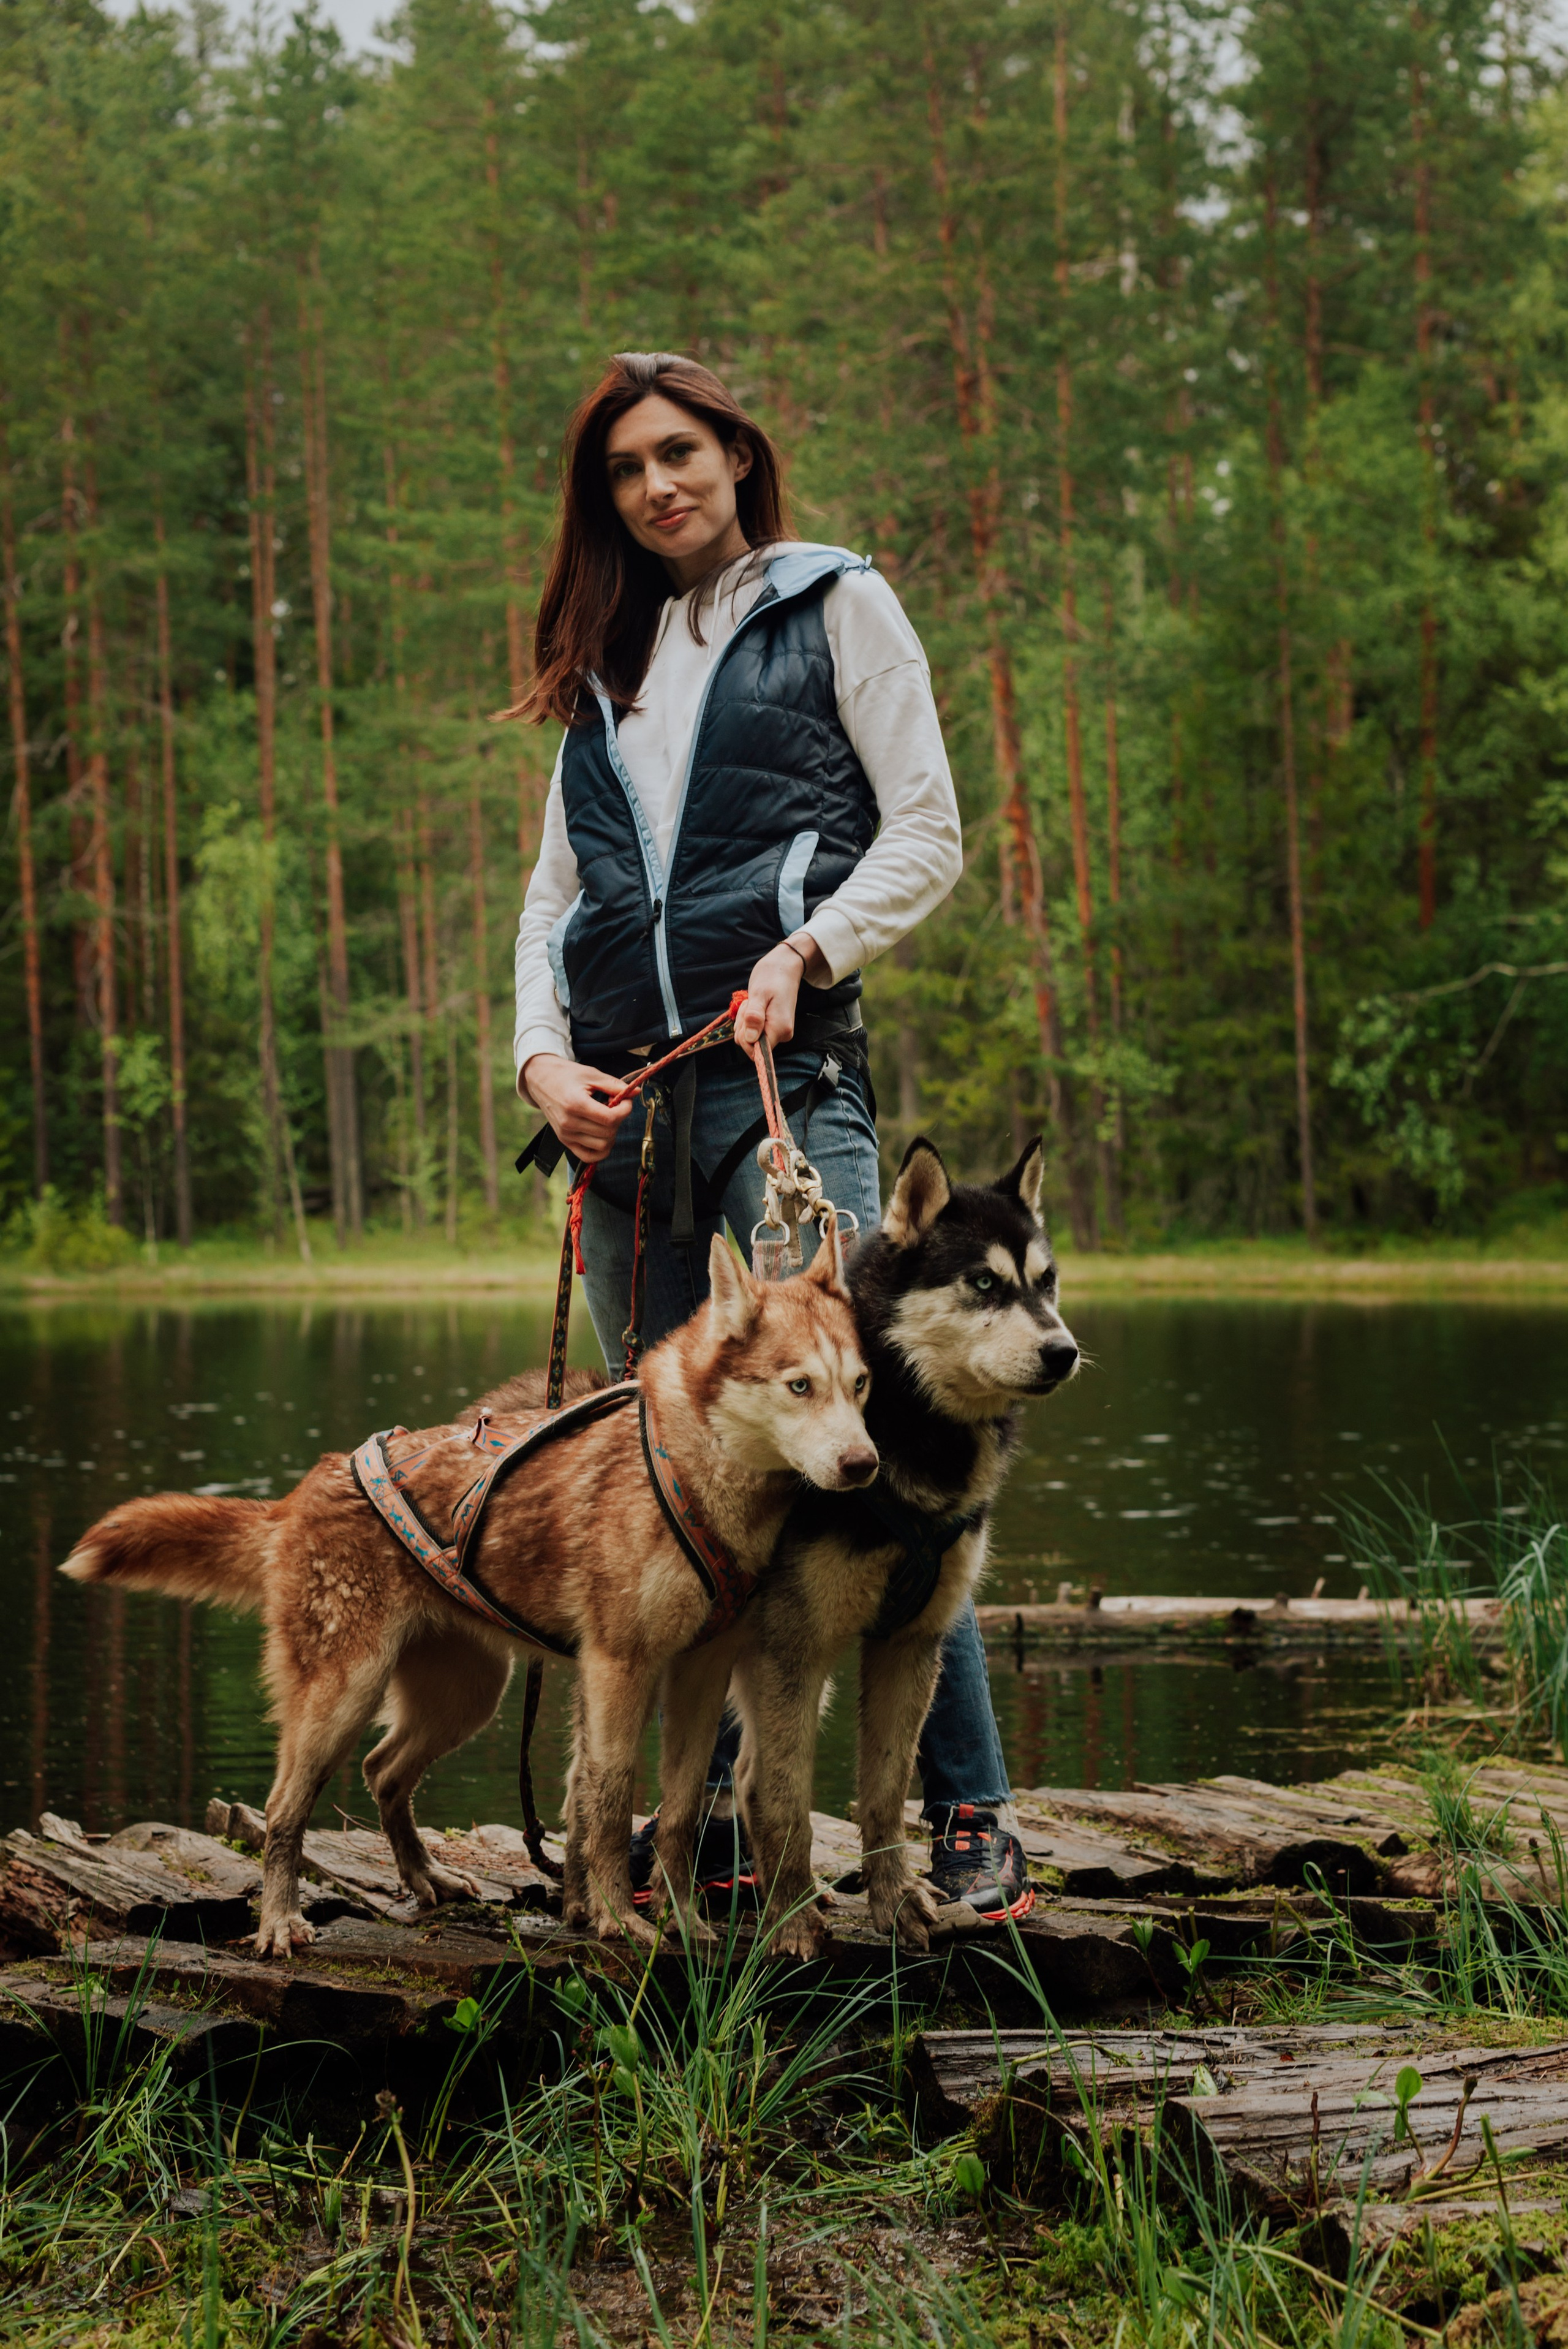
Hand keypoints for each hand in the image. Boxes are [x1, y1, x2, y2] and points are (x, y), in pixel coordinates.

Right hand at [521, 1054, 631, 1162]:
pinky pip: (588, 1156)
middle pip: (608, 1133)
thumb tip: (635, 1092)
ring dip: (612, 1134)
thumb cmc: (567, 1075)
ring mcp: (566, 1135)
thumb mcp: (591, 1075)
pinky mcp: (565, 1141)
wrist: (541, 1080)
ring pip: (602, 1146)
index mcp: (576, 1104)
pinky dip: (601, 1150)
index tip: (625, 1100)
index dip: (625, 1110)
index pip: (610, 1118)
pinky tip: (603, 1135)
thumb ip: (614, 1085)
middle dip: (619, 1120)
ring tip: (607, 1119)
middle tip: (616, 1107)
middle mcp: (569, 1123)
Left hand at [734, 935, 826, 1059]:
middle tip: (750, 1005)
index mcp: (780, 1029)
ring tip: (753, 1002)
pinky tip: (754, 1005)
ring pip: (749, 1037)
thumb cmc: (772, 977)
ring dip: (744, 1020)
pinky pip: (753, 1031)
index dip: (745, 1037)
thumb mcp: (759, 994)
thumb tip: (750, 1039)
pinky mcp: (773, 1028)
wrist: (784, 967)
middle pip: (750, 1045)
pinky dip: (748, 1019)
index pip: (756, 1051)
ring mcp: (779, 1032)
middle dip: (743, 1025)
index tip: (748, 1014)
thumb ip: (754, 1017)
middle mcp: (782, 1035)